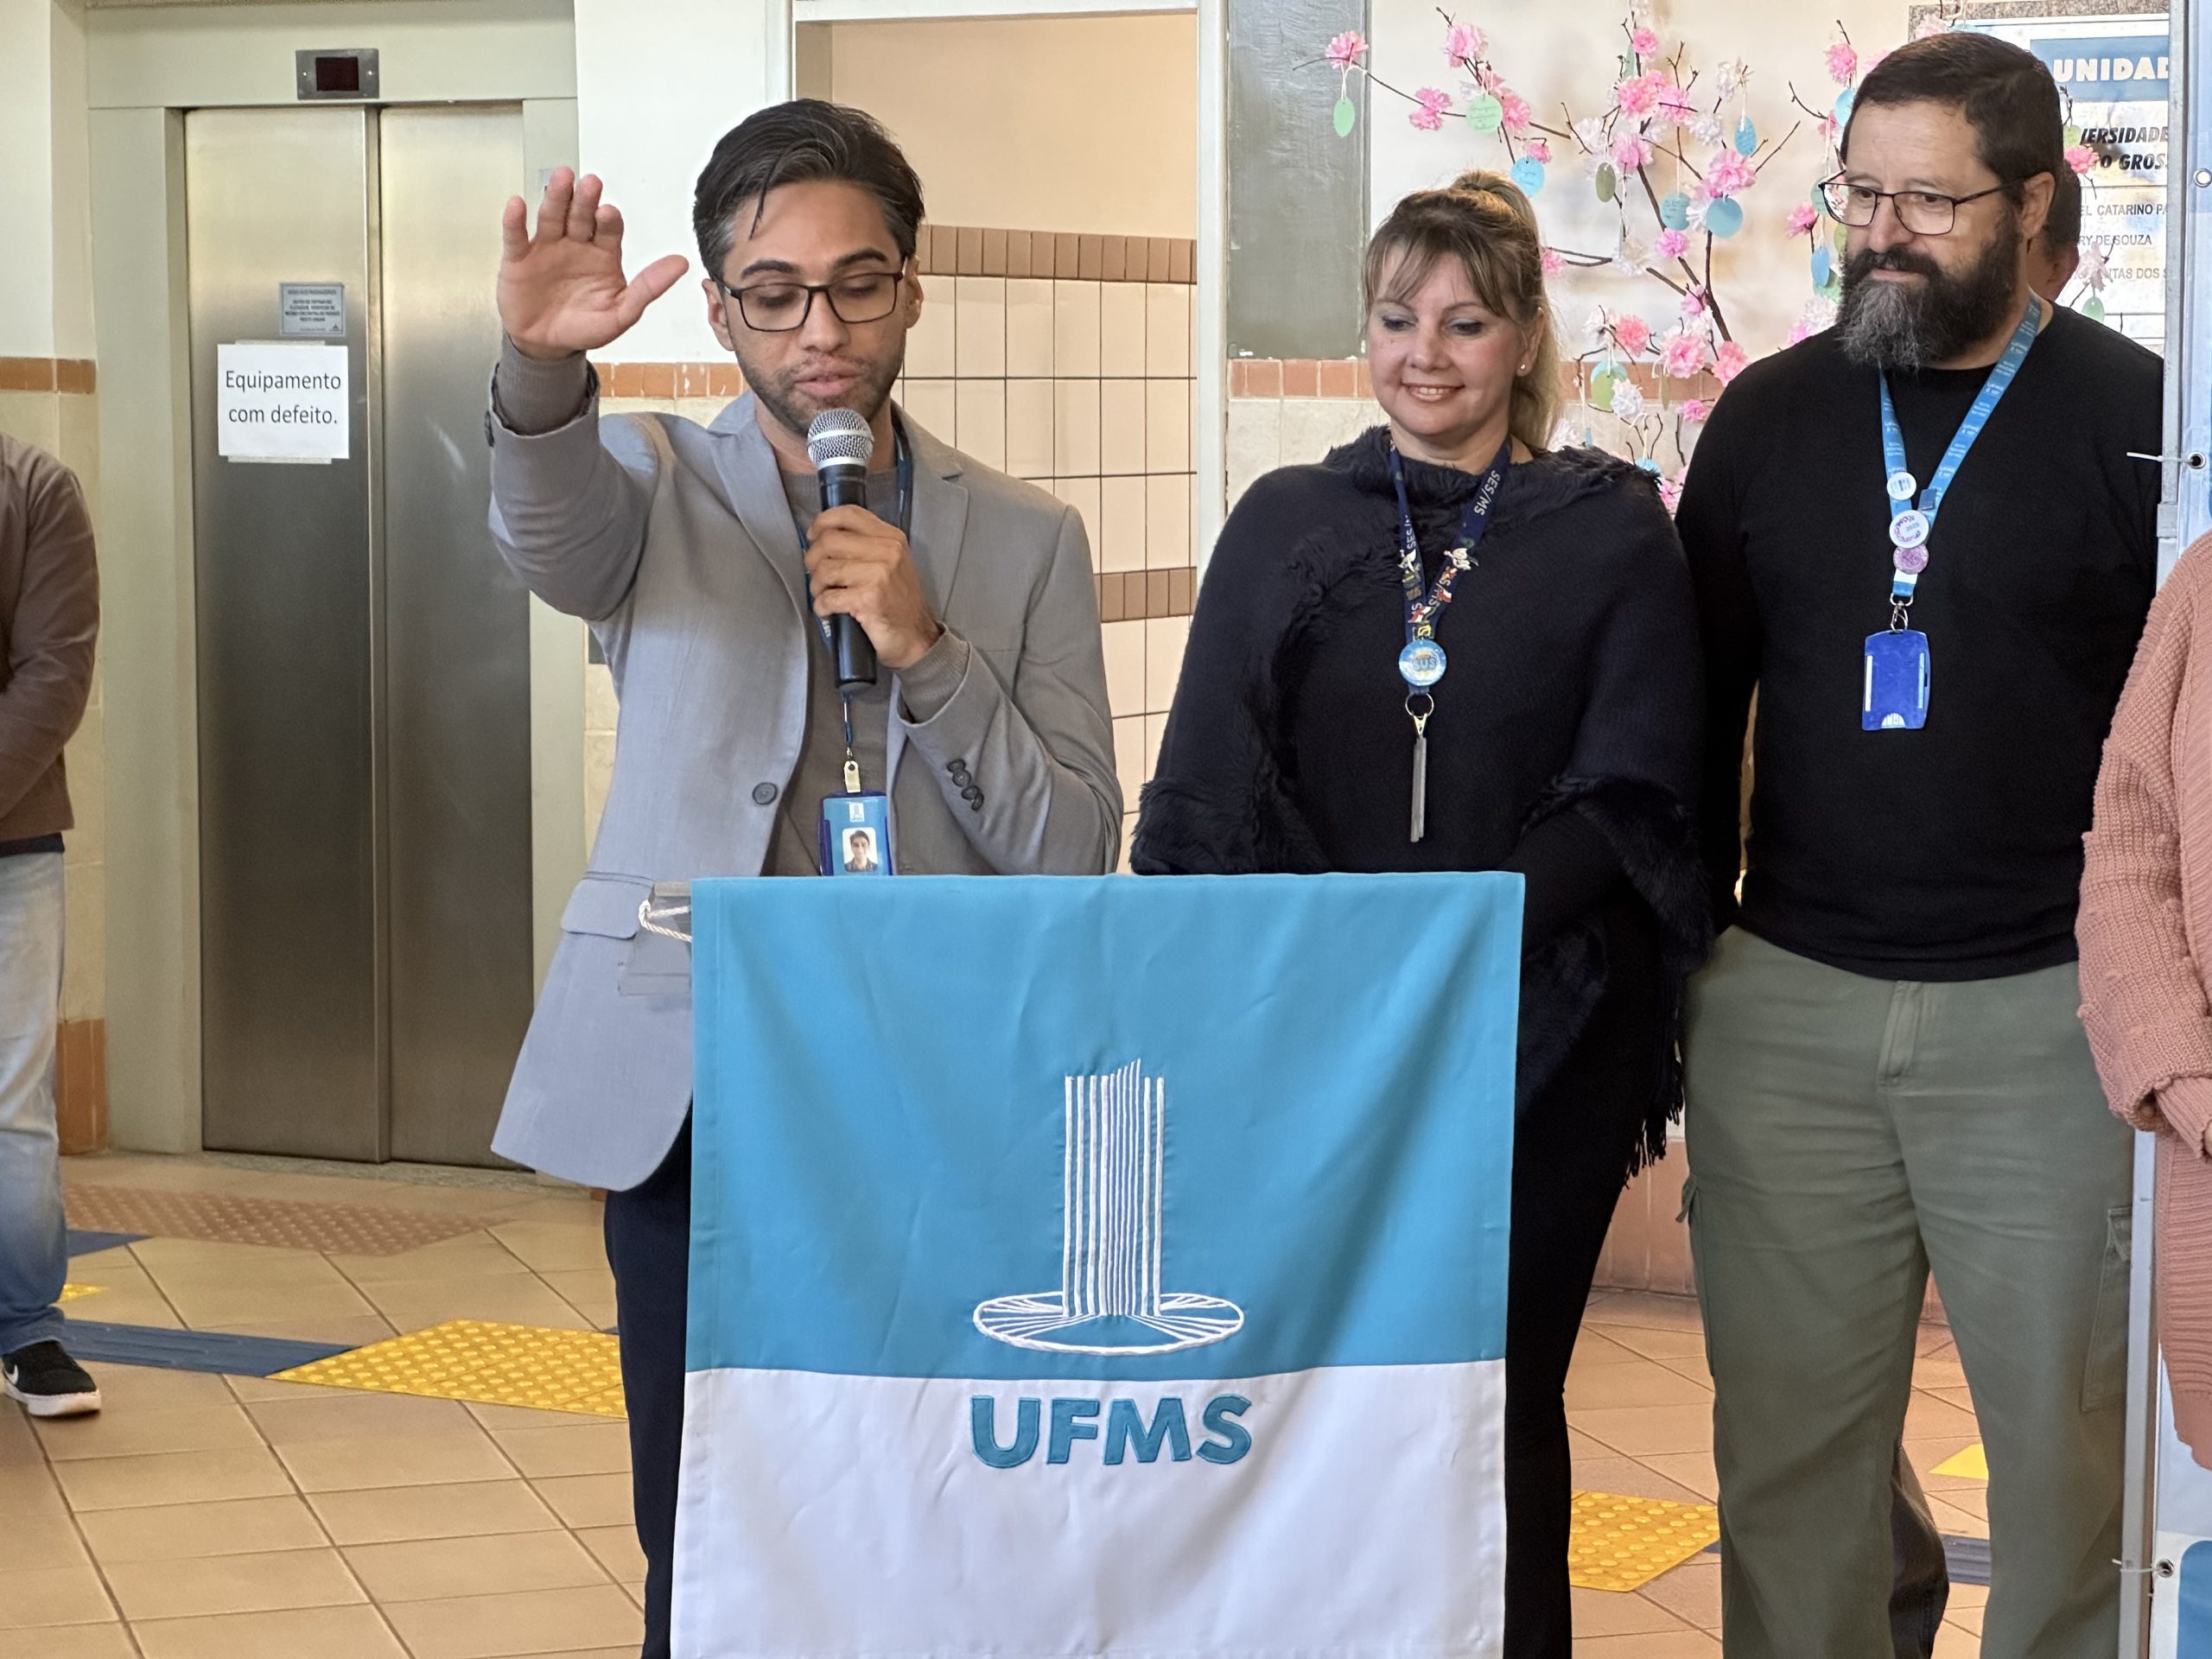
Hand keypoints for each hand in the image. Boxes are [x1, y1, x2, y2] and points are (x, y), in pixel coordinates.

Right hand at [498, 169, 690, 360]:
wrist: (547, 345)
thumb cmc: (585, 327)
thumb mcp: (622, 313)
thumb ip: (649, 288)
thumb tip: (681, 264)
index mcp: (603, 254)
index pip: (609, 229)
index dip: (609, 220)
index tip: (610, 213)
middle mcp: (576, 244)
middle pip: (581, 215)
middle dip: (585, 199)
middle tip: (591, 183)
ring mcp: (547, 247)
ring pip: (551, 216)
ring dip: (556, 197)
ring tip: (562, 179)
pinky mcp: (519, 258)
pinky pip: (516, 236)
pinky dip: (515, 220)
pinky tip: (518, 205)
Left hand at [804, 506, 943, 670]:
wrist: (916, 638)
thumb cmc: (899, 602)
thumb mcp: (892, 563)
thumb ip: (866, 544)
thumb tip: (824, 536)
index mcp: (891, 537)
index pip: (849, 514)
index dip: (823, 521)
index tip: (813, 535)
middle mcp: (887, 551)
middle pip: (829, 541)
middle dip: (813, 560)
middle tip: (816, 575)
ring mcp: (879, 574)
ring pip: (825, 569)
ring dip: (816, 586)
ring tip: (823, 595)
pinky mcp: (869, 599)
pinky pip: (828, 596)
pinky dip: (821, 606)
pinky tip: (827, 610)